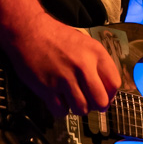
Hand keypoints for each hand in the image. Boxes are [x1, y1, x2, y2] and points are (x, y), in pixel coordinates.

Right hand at [2, 13, 120, 116]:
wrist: (28, 31)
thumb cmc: (57, 38)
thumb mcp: (85, 43)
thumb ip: (97, 64)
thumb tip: (106, 91)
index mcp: (96, 53)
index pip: (114, 84)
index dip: (110, 94)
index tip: (103, 96)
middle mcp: (83, 66)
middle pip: (101, 102)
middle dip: (95, 106)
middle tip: (88, 102)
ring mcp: (65, 78)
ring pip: (81, 109)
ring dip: (77, 108)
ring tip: (71, 98)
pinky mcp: (47, 88)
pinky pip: (61, 111)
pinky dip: (60, 109)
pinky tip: (58, 99)